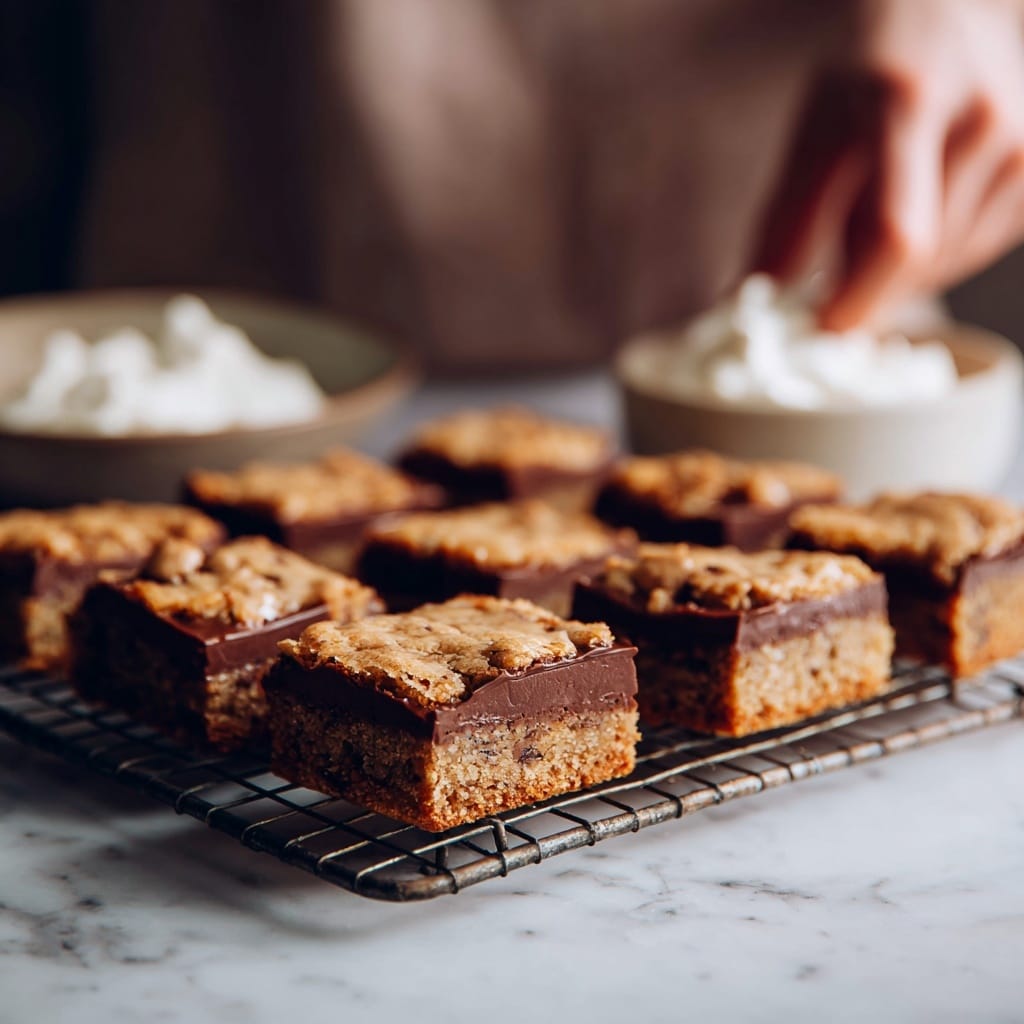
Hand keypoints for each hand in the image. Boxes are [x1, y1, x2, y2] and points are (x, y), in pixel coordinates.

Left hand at [753, 0, 1023, 329]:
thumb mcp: (813, 128)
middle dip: (868, 294)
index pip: (894, 236)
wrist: (953, 5)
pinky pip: (978, 250)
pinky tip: (919, 218)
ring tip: (873, 228)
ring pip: (948, 264)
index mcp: (906, 103)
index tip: (819, 331)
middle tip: (830, 299)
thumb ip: (786, 218)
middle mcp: (979, 121)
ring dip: (899, 276)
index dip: (857, 300)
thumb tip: (750, 301)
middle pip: (922, 261)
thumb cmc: (869, 68)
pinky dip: (937, 258)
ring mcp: (1020, 144)